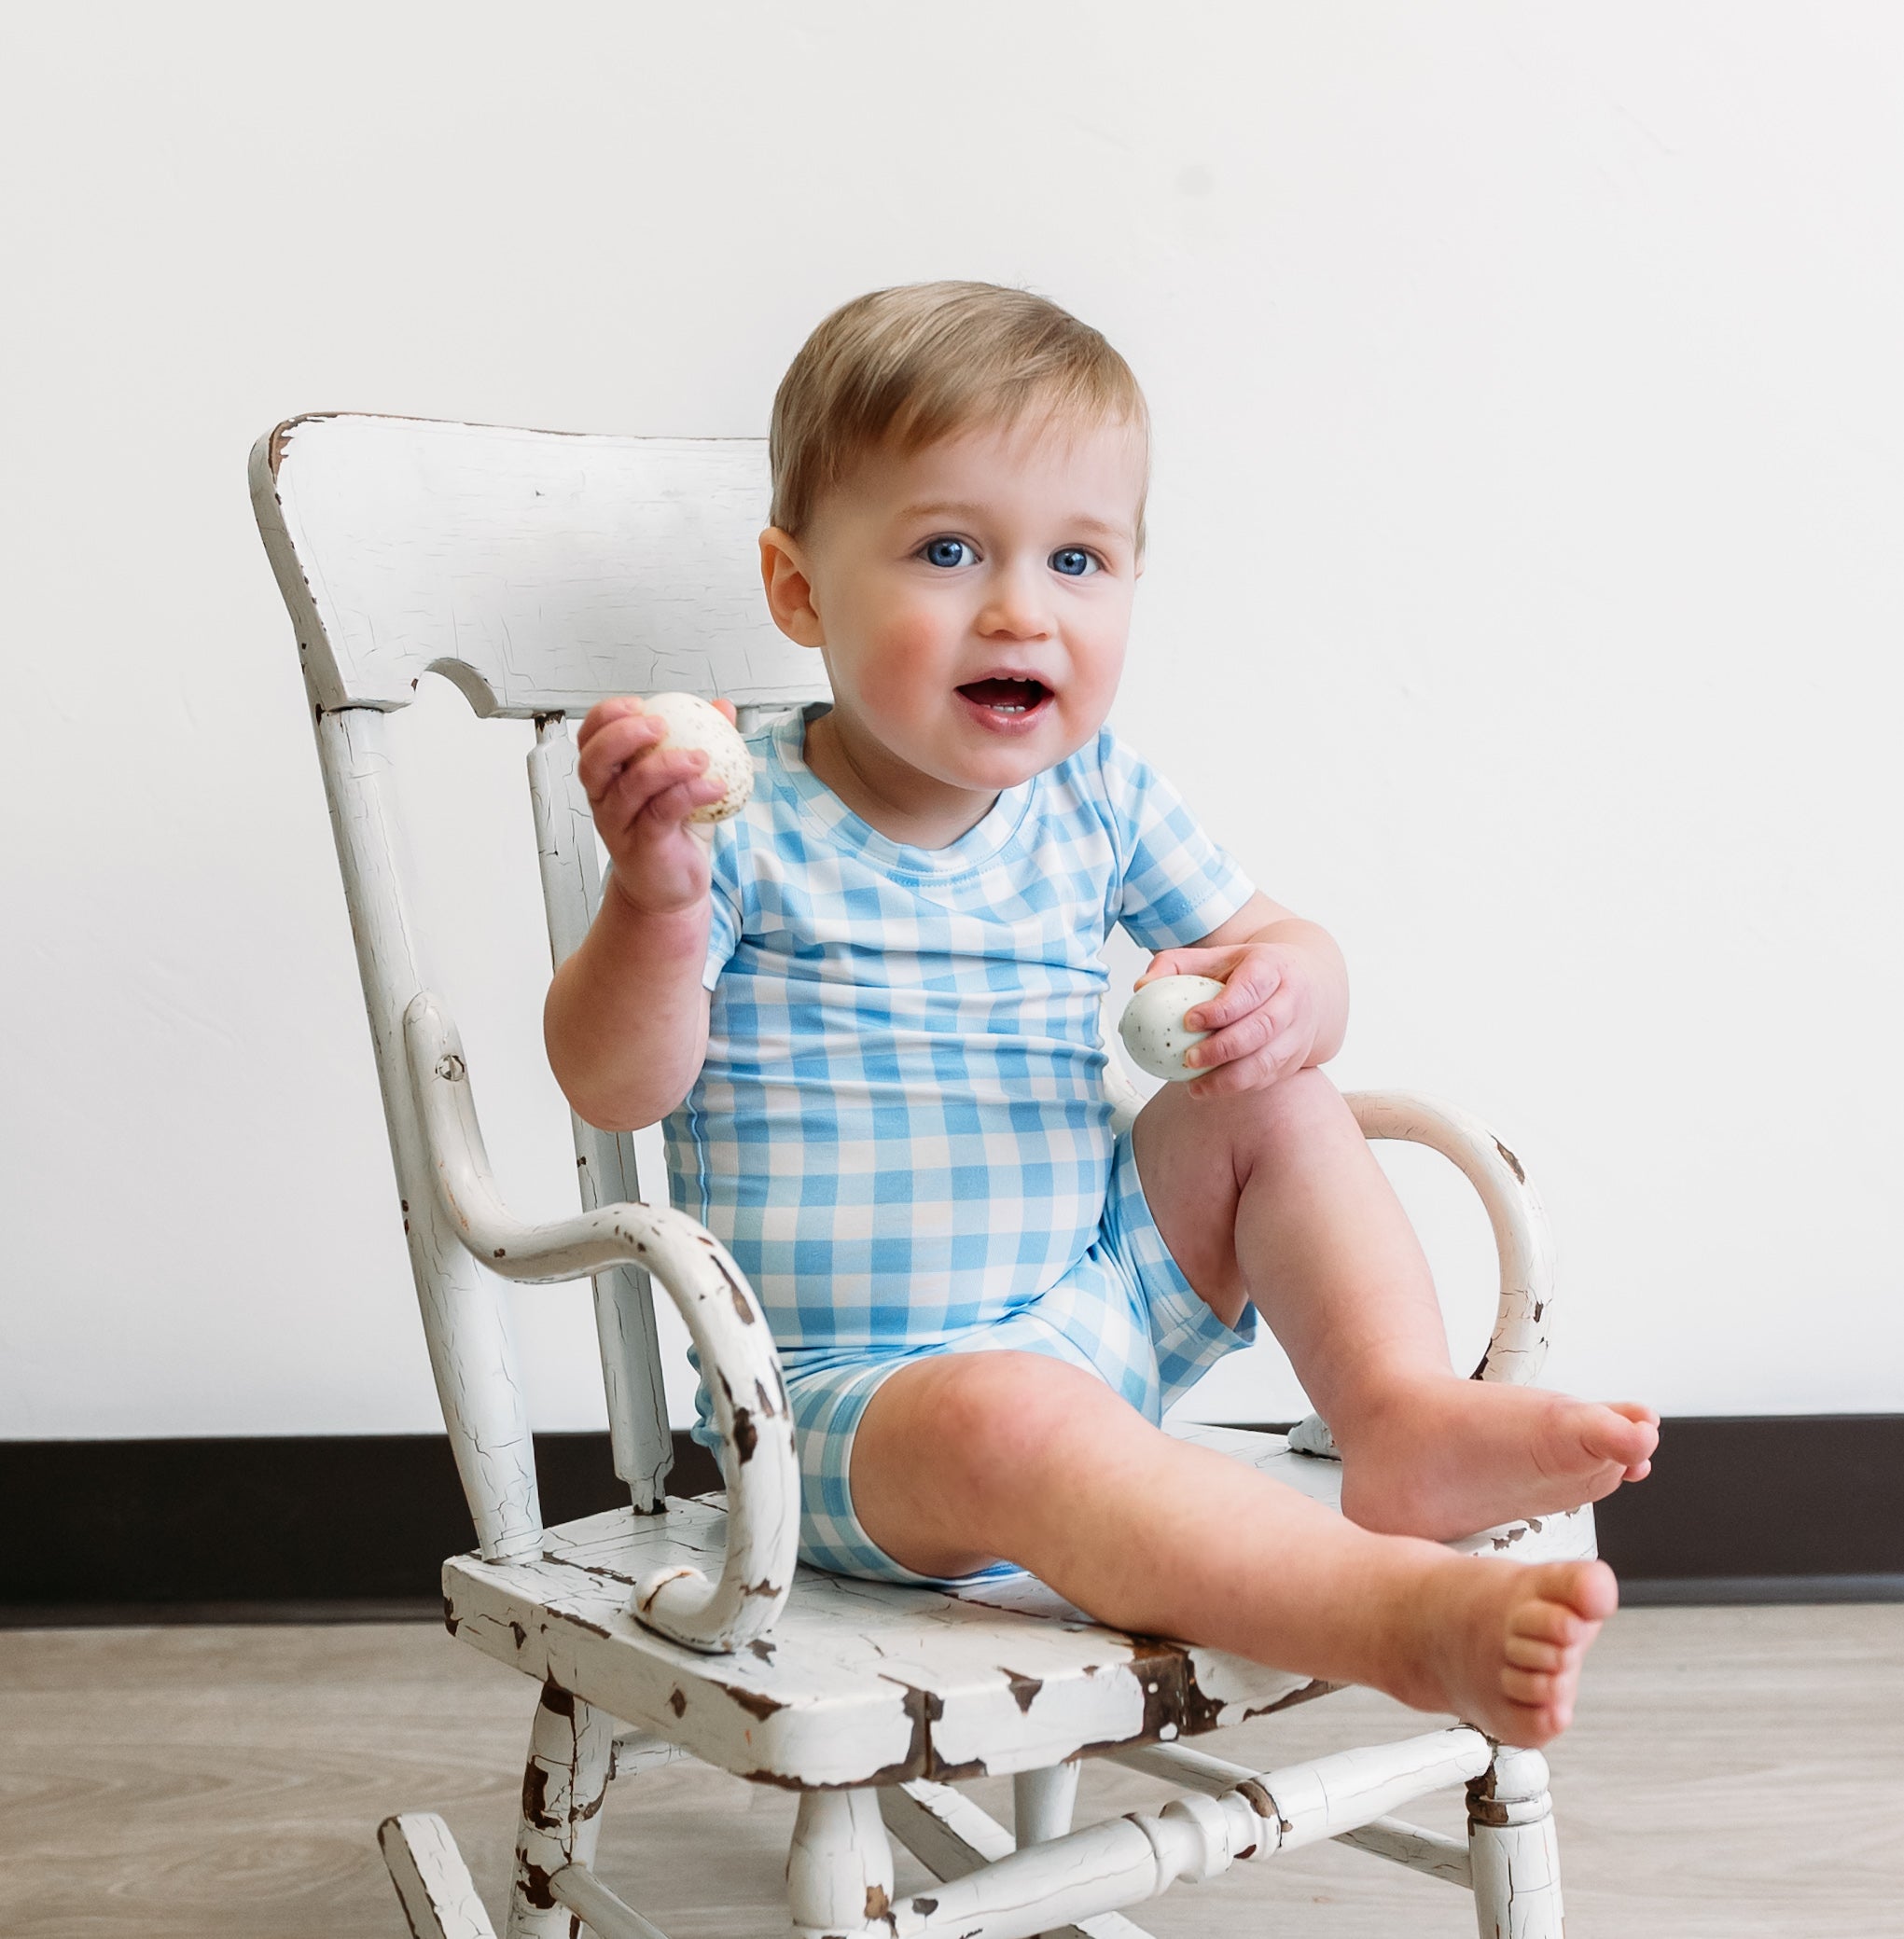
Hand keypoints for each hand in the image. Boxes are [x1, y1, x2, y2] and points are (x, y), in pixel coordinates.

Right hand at [576, 696, 736, 916]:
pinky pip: (661, 813)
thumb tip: (723, 708)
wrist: (671, 888)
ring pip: (630, 787)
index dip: (605, 716)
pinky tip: (714, 786)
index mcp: (608, 778)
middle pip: (594, 760)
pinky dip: (689, 794)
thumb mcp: (687, 781)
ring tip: (700, 757)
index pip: (590, 738)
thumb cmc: (672, 833)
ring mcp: (621, 825)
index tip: (638, 703)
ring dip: (665, 765)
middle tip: (658, 724)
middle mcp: (605, 800)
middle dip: (622, 735)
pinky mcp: (644, 846)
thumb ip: (701, 740)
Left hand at [1135, 941, 1325, 1096]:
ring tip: (1195, 1085)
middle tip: (1188, 1058)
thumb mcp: (1215, 958)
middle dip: (1224, 1048)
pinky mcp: (1296, 1058)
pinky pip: (1268, 1078)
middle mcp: (1293, 1000)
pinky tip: (1209, 1089)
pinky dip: (1238, 1087)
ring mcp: (1298, 1032)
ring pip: (1269, 1060)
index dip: (1222, 1008)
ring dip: (1231, 1078)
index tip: (1188, 1021)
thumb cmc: (1251, 971)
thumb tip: (1141, 986)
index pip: (1251, 989)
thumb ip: (1175, 966)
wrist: (1305, 984)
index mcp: (1273, 968)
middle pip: (1263, 1027)